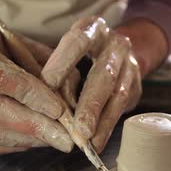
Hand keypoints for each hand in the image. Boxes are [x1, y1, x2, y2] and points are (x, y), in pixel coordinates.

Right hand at [0, 26, 73, 154]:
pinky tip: (36, 140)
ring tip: (55, 139)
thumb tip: (70, 103)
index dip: (31, 95)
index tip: (59, 109)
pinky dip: (16, 145)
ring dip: (28, 139)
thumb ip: (48, 67)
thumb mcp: (24, 45)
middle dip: (34, 125)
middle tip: (65, 136)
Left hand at [41, 17, 143, 151]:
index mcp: (93, 28)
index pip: (79, 41)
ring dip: (101, 121)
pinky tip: (97, 142)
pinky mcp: (135, 86)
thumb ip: (54, 67)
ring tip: (87, 142)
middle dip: (89, 104)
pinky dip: (108, 127)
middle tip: (77, 128)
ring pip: (116, 95)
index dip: (64, 61)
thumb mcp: (66, 49)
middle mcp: (115, 45)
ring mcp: (129, 66)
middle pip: (103, 75)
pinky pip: (122, 109)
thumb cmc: (80, 52)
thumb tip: (35, 96)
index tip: (48, 84)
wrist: (119, 51)